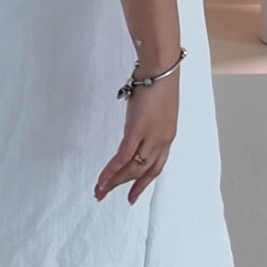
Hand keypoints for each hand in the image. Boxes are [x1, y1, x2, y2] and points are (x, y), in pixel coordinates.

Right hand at [94, 69, 179, 203]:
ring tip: (99, 191)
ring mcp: (151, 137)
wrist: (161, 69)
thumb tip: (133, 127)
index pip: (156, 167)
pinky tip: (102, 180)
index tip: (132, 197)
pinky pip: (123, 156)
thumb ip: (147, 124)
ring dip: (114, 181)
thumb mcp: (156, 110)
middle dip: (122, 186)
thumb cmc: (158, 83)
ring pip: (132, 168)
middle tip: (104, 195)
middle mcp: (161, 141)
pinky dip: (111, 170)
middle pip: (142, 172)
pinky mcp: (138, 130)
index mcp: (167, 136)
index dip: (143, 183)